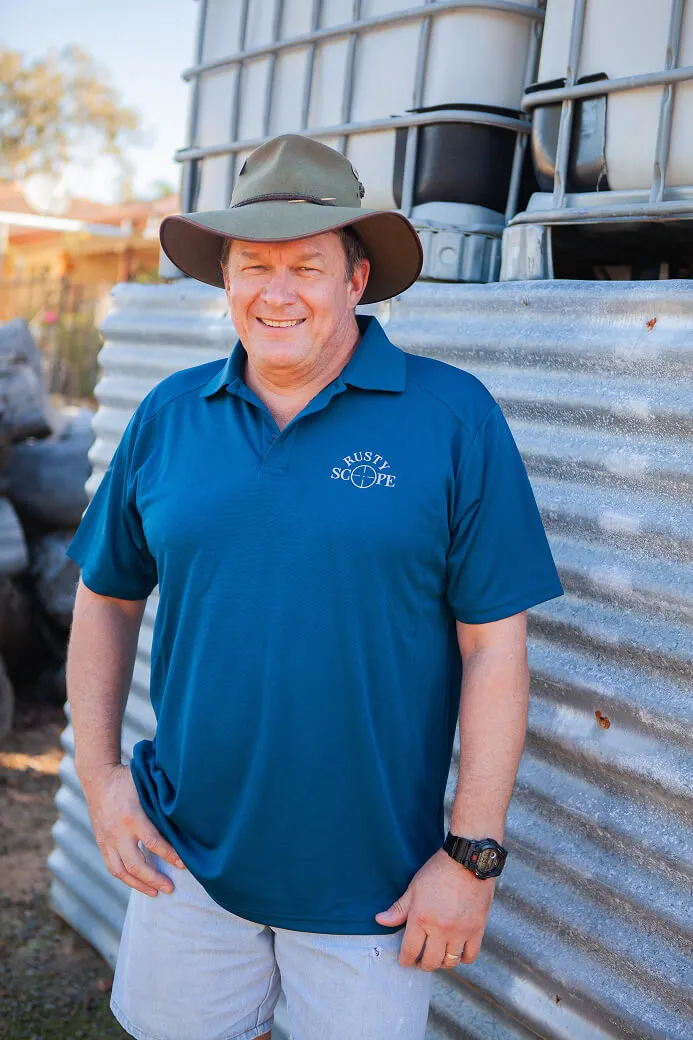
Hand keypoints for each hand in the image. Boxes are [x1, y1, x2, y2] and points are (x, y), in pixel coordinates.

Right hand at [81, 764, 184, 897]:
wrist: (98, 778)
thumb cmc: (127, 780)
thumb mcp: (145, 785)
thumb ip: (161, 801)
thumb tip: (187, 811)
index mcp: (132, 816)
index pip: (152, 842)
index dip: (169, 856)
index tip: (184, 865)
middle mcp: (118, 831)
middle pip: (136, 864)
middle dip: (154, 879)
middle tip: (170, 888)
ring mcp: (107, 840)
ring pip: (121, 871)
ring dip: (139, 885)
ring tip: (155, 893)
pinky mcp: (101, 843)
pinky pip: (112, 867)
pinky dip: (125, 878)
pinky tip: (138, 884)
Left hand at [375, 849, 493, 970]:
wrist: (467, 860)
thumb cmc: (439, 870)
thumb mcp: (414, 887)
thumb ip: (398, 908)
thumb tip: (380, 920)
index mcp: (421, 918)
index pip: (410, 951)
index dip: (405, 960)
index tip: (405, 961)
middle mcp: (440, 929)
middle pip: (430, 962)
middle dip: (423, 964)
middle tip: (421, 959)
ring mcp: (460, 931)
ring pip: (450, 962)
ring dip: (442, 962)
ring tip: (439, 955)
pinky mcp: (477, 929)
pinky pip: (470, 955)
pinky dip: (463, 957)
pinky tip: (457, 950)